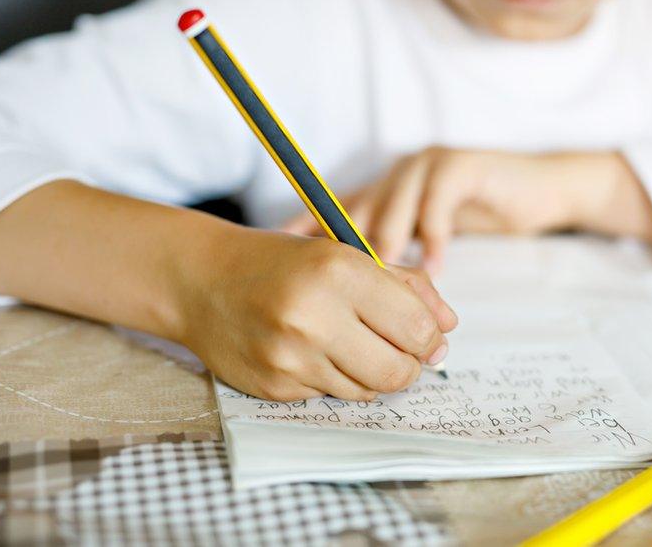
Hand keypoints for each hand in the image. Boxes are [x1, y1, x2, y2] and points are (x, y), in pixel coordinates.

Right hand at [178, 228, 457, 400]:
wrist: (203, 280)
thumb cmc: (285, 263)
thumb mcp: (347, 255)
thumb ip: (407, 286)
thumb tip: (448, 327)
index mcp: (339, 272)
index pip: (416, 328)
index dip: (430, 337)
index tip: (426, 336)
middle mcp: (313, 317)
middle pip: (397, 371)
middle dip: (409, 366)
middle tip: (400, 351)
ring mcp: (290, 357)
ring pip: (367, 390)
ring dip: (372, 374)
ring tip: (351, 345)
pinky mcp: (274, 386)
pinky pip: (330, 396)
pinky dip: (334, 379)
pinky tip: (314, 353)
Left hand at [282, 148, 651, 272]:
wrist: (538, 188)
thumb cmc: (480, 216)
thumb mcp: (429, 237)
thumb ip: (395, 258)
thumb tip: (356, 301)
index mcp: (384, 191)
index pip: (333, 211)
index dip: (306, 232)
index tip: (281, 261)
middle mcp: (397, 174)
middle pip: (359, 211)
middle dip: (348, 253)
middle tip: (337, 290)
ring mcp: (427, 166)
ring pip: (395, 207)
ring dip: (389, 247)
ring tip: (382, 284)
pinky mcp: (461, 166)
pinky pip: (439, 205)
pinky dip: (436, 237)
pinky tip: (437, 266)